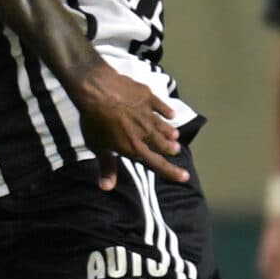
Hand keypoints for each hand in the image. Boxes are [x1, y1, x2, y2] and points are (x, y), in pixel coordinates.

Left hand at [65, 63, 187, 187]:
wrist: (97, 90)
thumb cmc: (94, 121)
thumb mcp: (97, 146)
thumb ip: (106, 166)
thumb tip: (107, 188)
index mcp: (135, 148)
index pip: (157, 164)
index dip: (171, 172)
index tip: (185, 176)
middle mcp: (146, 133)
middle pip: (163, 144)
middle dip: (170, 149)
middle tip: (175, 150)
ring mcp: (149, 114)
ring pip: (164, 126)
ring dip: (170, 133)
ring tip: (175, 136)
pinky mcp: (149, 97)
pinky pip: (162, 106)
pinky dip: (167, 111)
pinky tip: (171, 114)